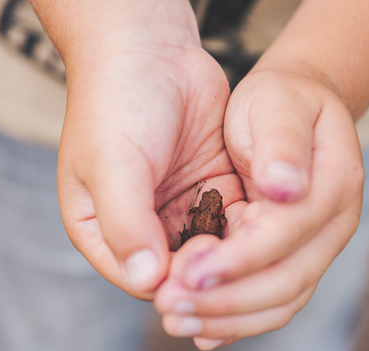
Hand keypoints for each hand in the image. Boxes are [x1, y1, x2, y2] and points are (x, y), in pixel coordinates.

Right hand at [55, 3, 243, 298]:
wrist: (150, 47)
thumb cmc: (117, 103)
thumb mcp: (112, 166)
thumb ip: (126, 223)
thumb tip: (147, 280)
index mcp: (100, 232)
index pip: (139, 280)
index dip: (173, 286)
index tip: (202, 272)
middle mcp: (139, 229)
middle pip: (180, 274)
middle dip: (209, 275)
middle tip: (237, 261)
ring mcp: (176, 211)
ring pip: (212, 254)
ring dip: (235, 255)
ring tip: (257, 244)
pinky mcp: (210, 191)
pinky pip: (234, 224)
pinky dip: (250, 228)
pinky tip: (268, 223)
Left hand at [154, 69, 364, 348]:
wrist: (297, 110)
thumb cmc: (280, 101)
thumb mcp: (277, 104)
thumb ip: (281, 144)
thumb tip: (285, 189)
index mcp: (334, 185)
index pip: (284, 236)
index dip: (236, 259)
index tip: (186, 274)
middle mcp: (332, 227)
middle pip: (286, 283)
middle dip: (225, 302)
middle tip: (169, 308)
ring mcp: (315, 249)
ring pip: (279, 303)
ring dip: (226, 319)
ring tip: (174, 322)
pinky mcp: (291, 260)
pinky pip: (270, 302)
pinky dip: (235, 321)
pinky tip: (198, 332)